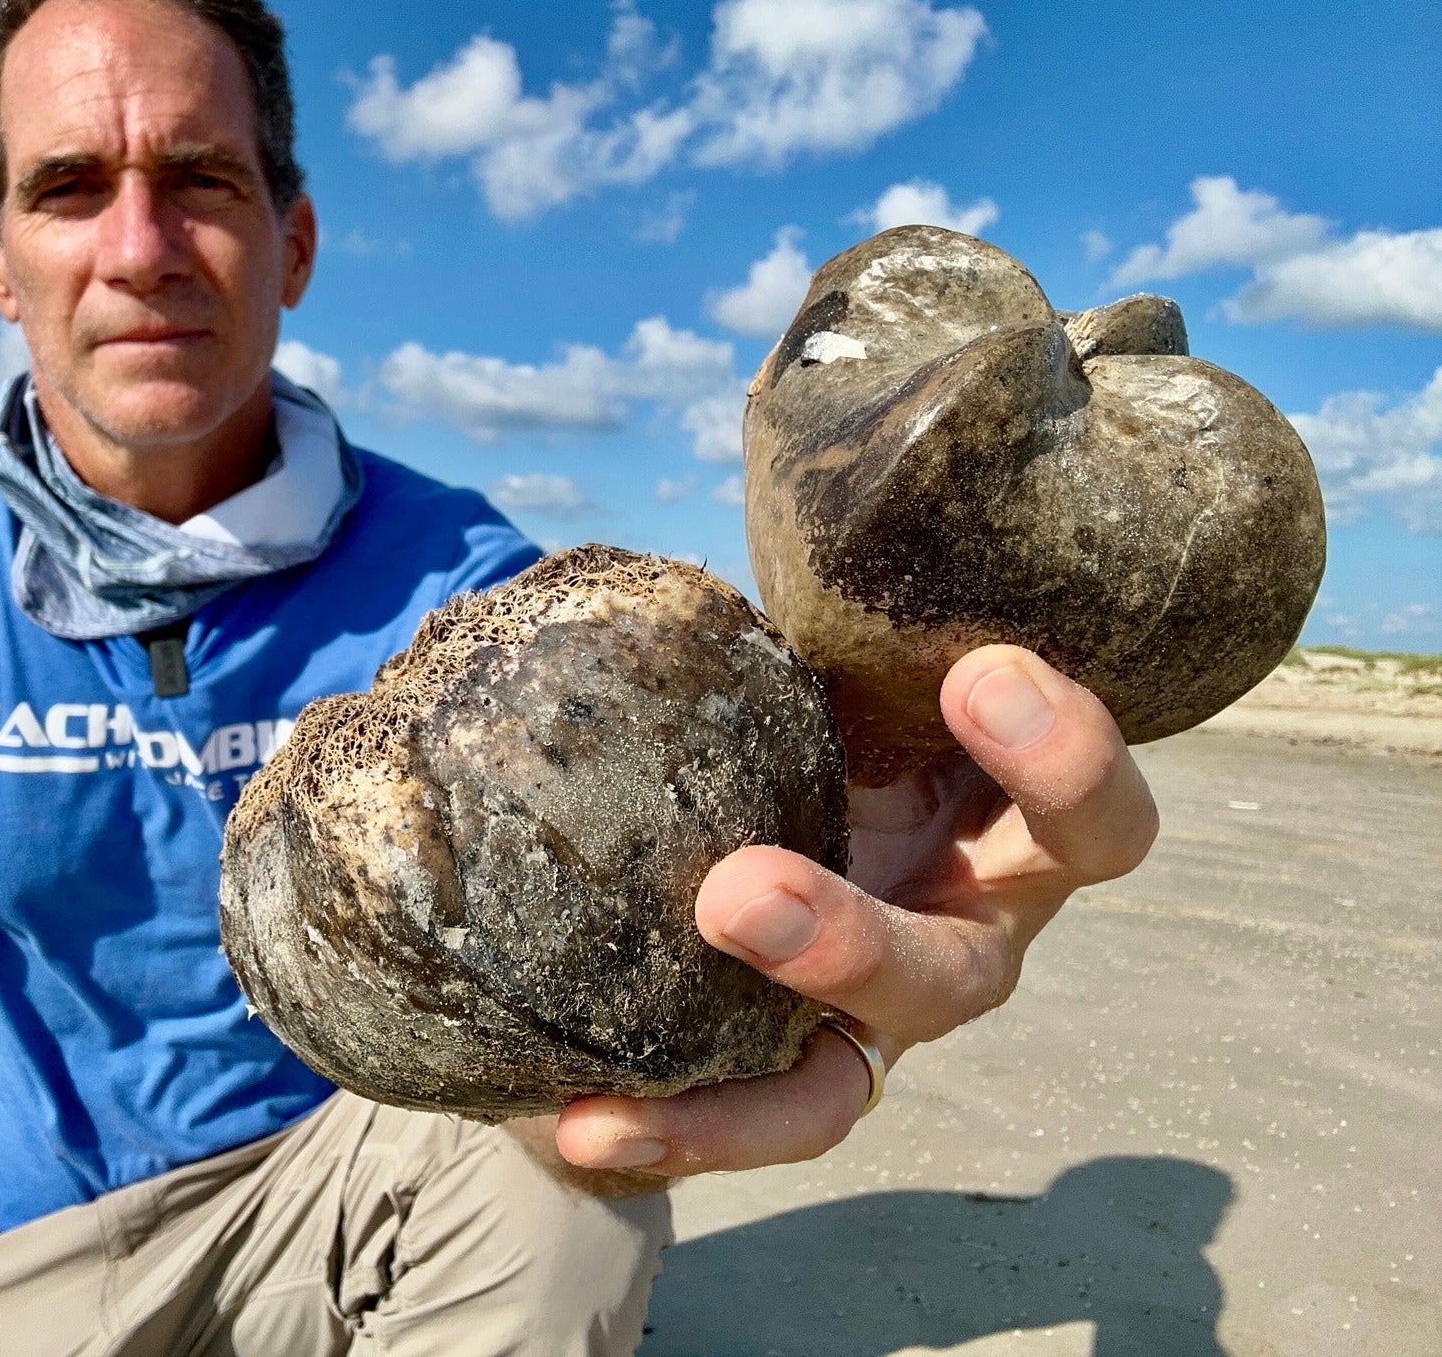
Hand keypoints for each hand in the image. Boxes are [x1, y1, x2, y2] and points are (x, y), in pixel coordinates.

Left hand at [551, 645, 1158, 1177]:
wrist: (756, 790)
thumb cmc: (829, 701)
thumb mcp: (847, 666)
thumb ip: (829, 631)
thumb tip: (711, 543)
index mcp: (1003, 830)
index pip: (1091, 816)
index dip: (1062, 757)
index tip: (978, 672)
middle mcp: (957, 937)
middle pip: (954, 979)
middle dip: (850, 945)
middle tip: (734, 895)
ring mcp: (872, 1022)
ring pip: (840, 1086)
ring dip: (733, 1100)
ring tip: (607, 1096)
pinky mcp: (791, 1073)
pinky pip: (743, 1120)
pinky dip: (672, 1129)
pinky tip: (580, 1127)